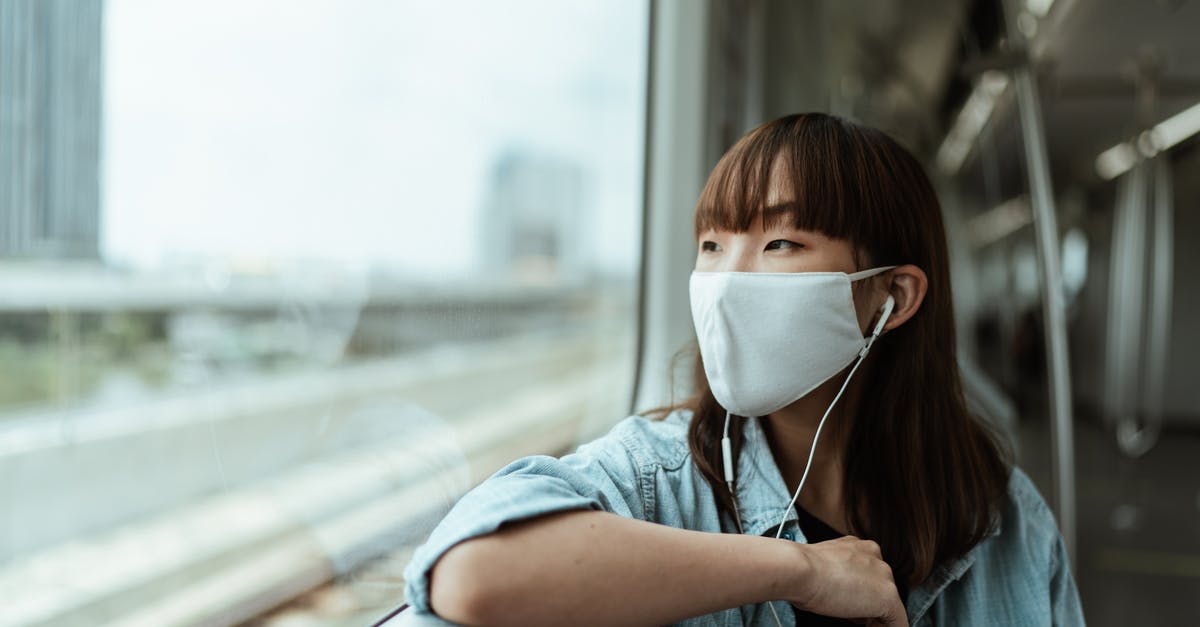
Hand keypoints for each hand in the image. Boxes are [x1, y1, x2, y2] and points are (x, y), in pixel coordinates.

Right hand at [787, 536, 908, 626]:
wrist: (799, 570)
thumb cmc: (800, 571)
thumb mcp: (821, 568)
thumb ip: (839, 577)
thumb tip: (843, 599)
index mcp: (858, 547)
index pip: (868, 576)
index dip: (859, 595)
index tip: (849, 606)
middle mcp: (875, 557)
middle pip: (880, 589)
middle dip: (868, 606)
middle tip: (851, 617)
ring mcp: (884, 576)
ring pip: (889, 605)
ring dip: (876, 618)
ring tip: (859, 623)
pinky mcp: (888, 597)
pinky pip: (897, 622)